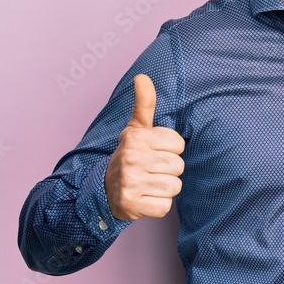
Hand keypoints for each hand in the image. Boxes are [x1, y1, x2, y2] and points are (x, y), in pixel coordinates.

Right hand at [104, 74, 184, 220]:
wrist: (104, 191)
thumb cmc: (130, 156)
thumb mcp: (135, 129)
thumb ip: (144, 104)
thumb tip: (142, 77)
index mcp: (135, 137)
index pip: (178, 144)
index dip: (170, 150)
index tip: (154, 152)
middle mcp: (131, 158)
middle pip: (178, 166)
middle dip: (168, 170)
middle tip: (151, 170)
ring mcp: (131, 183)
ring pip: (174, 187)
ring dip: (164, 189)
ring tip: (148, 184)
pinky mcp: (132, 205)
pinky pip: (165, 207)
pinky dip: (158, 206)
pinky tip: (145, 198)